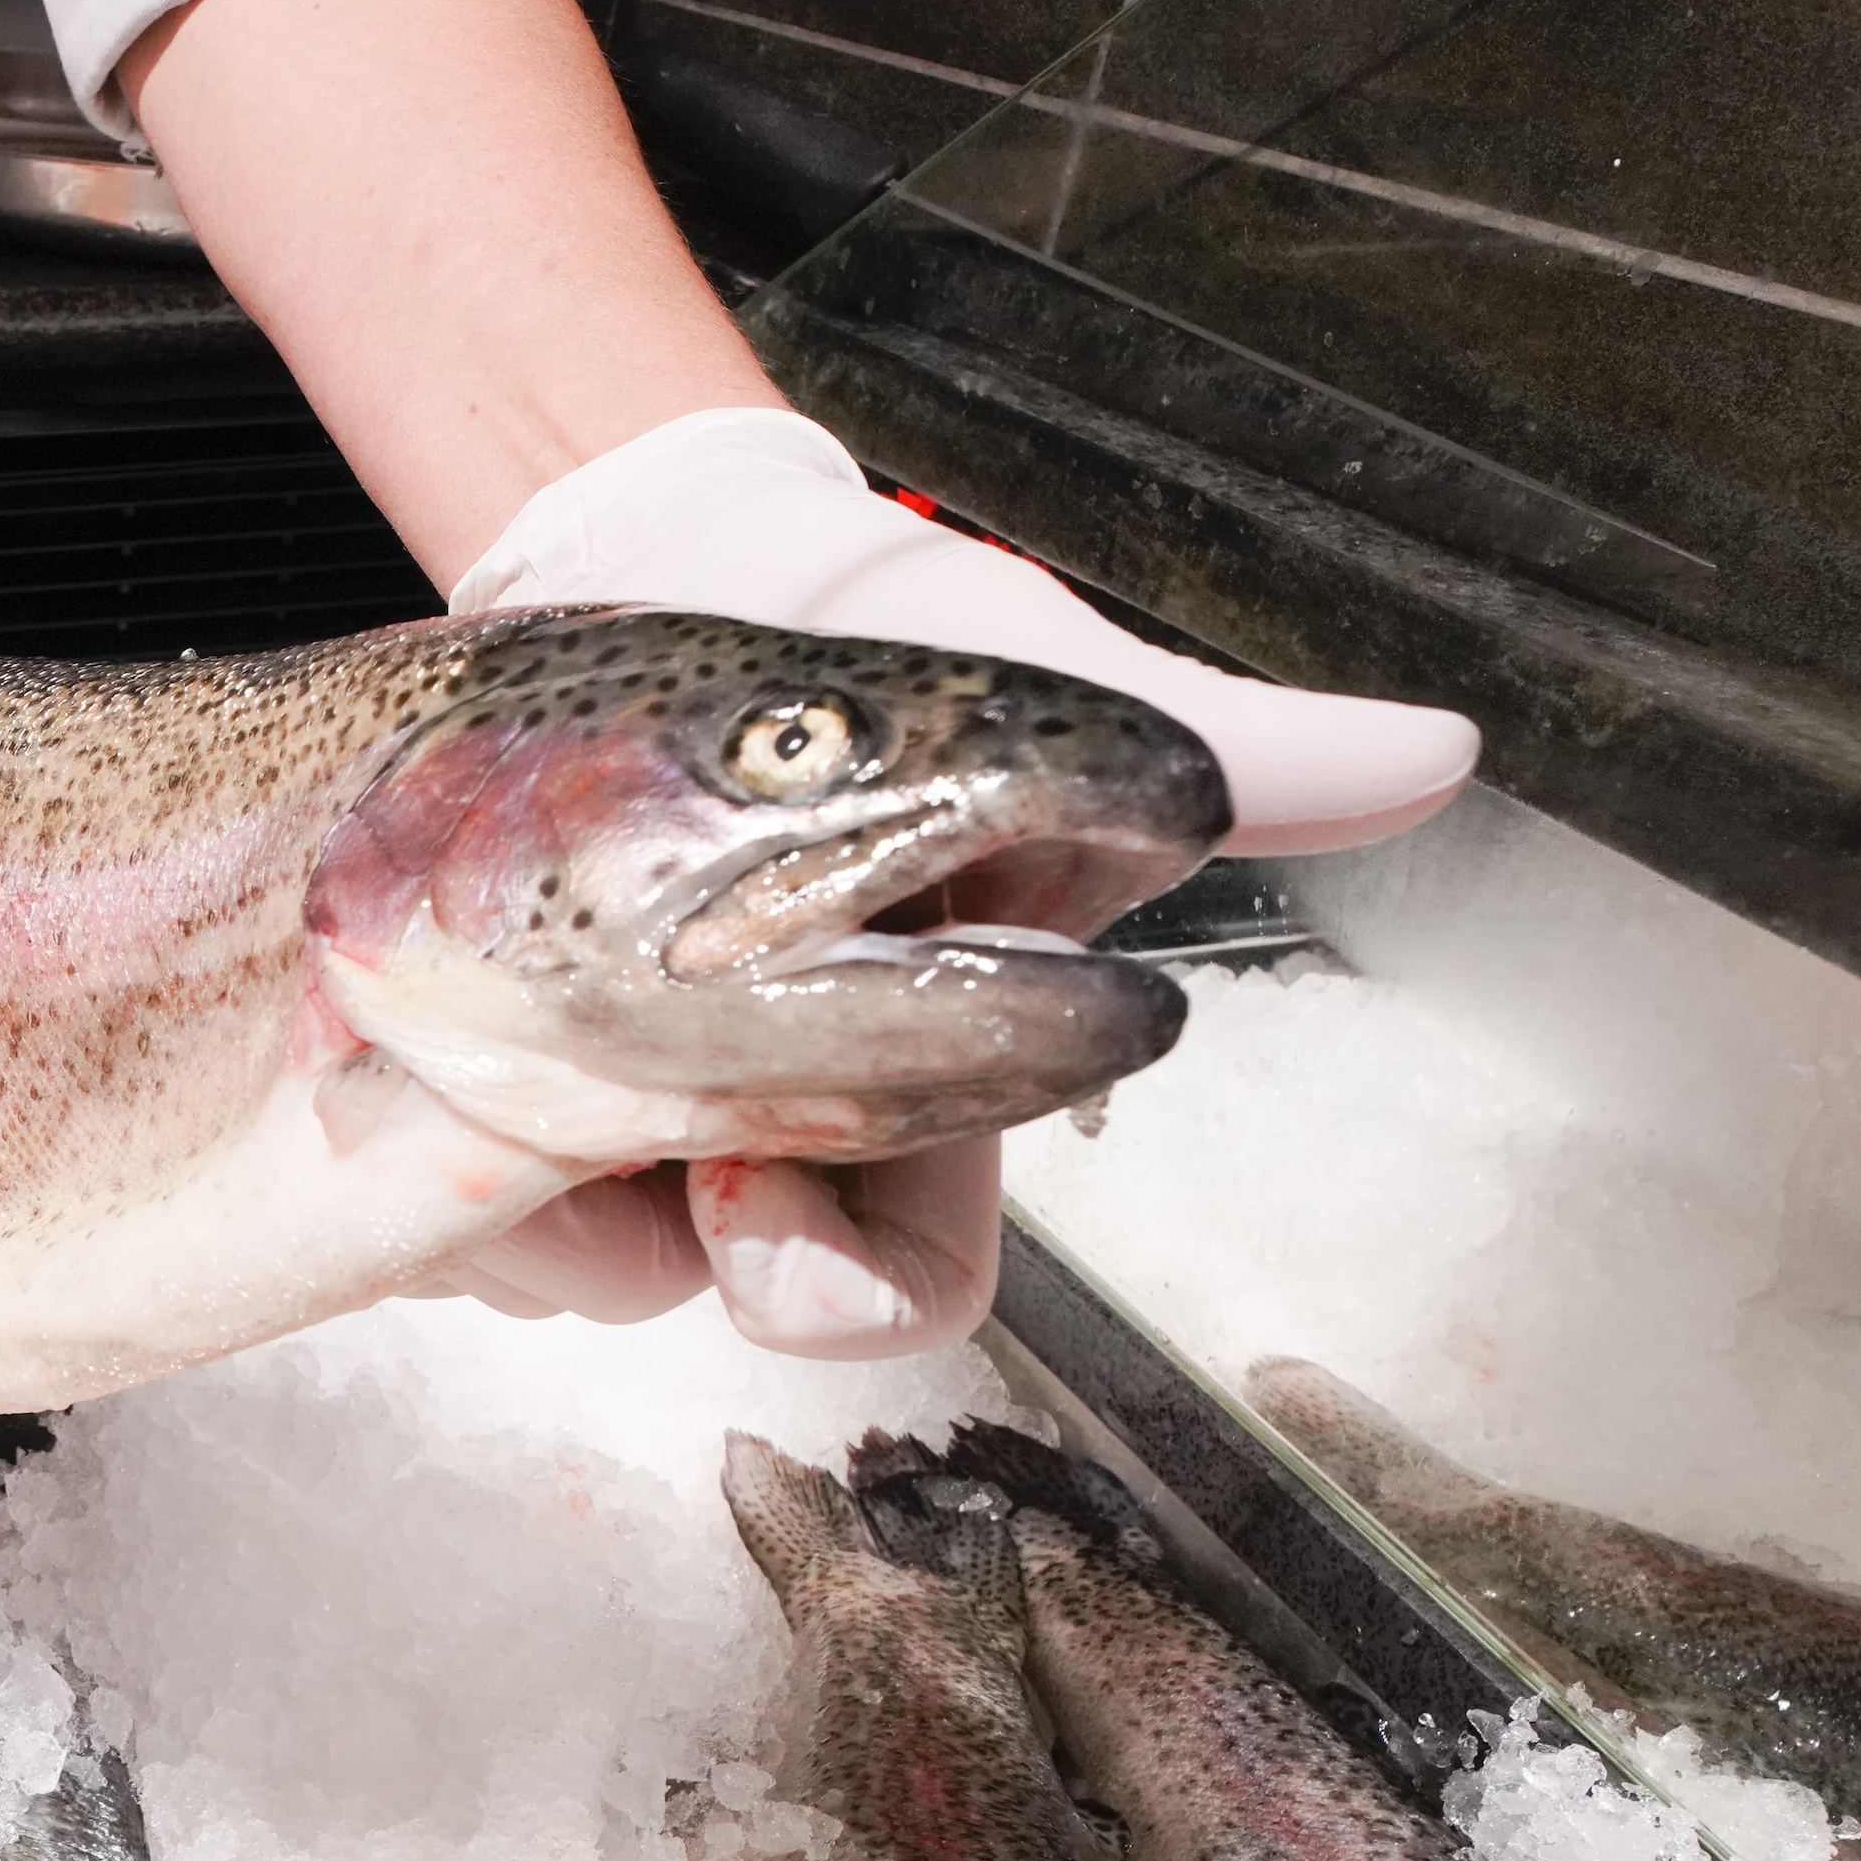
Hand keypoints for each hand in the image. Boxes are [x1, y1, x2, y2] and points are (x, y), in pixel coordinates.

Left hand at [417, 402, 1447, 1357]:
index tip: (772, 1178)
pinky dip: (423, 1131)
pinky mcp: (474, 1099)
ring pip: (575, 1260)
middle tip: (628, 1127)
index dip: (848, 1275)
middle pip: (735, 1301)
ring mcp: (621, 1134)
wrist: (662, 559)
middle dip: (677, 1231)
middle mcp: (776, 1138)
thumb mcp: (1033, 693)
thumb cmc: (865, 648)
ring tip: (510, 1006)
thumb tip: (1437, 756)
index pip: (908, 1279)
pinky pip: (439, 1202)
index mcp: (921, 1093)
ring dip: (534, 1165)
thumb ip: (1233, 752)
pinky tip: (423, 1013)